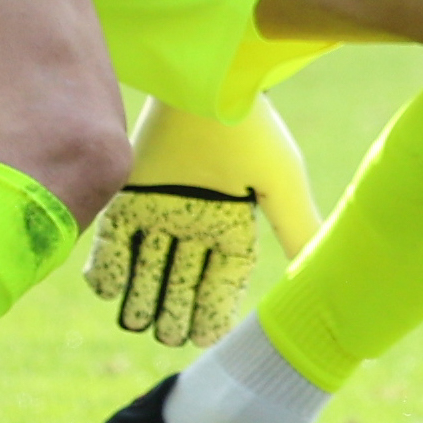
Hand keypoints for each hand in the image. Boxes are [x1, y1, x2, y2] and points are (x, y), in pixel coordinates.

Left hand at [86, 94, 322, 349]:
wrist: (207, 82)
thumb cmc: (250, 131)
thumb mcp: (282, 184)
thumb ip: (296, 229)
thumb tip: (316, 274)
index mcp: (233, 223)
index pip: (222, 281)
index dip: (213, 311)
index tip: (205, 340)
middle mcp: (194, 221)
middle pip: (182, 281)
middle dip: (174, 311)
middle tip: (168, 336)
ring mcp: (158, 209)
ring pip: (146, 269)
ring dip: (139, 297)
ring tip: (137, 323)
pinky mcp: (126, 196)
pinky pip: (111, 243)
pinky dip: (106, 267)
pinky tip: (107, 288)